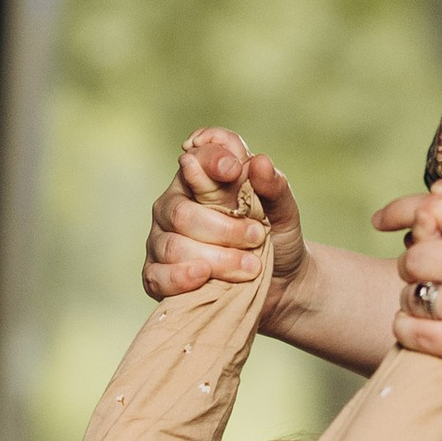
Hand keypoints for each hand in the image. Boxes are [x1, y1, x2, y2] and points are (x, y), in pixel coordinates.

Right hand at [143, 130, 306, 322]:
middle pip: (181, 212)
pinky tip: (204, 275)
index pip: (197, 158)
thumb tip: (259, 162)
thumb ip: (274, 186)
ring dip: (217, 259)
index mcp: (200, 179)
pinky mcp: (158, 275)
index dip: (211, 159)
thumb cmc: (276, 237)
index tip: (234, 170)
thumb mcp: (284, 210)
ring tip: (251, 267)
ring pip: (173, 246)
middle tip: (257, 237)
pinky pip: (157, 277)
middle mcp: (174, 205)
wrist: (281, 282)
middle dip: (224, 229)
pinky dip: (181, 277)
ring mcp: (162, 240)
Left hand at [375, 182, 441, 390]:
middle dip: (414, 269)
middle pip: (414, 256)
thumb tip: (431, 196)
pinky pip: (413, 330)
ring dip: (413, 302)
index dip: (400, 213)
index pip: (431, 208)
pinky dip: (408, 330)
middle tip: (432, 281)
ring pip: (410, 294)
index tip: (381, 222)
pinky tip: (425, 331)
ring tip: (438, 309)